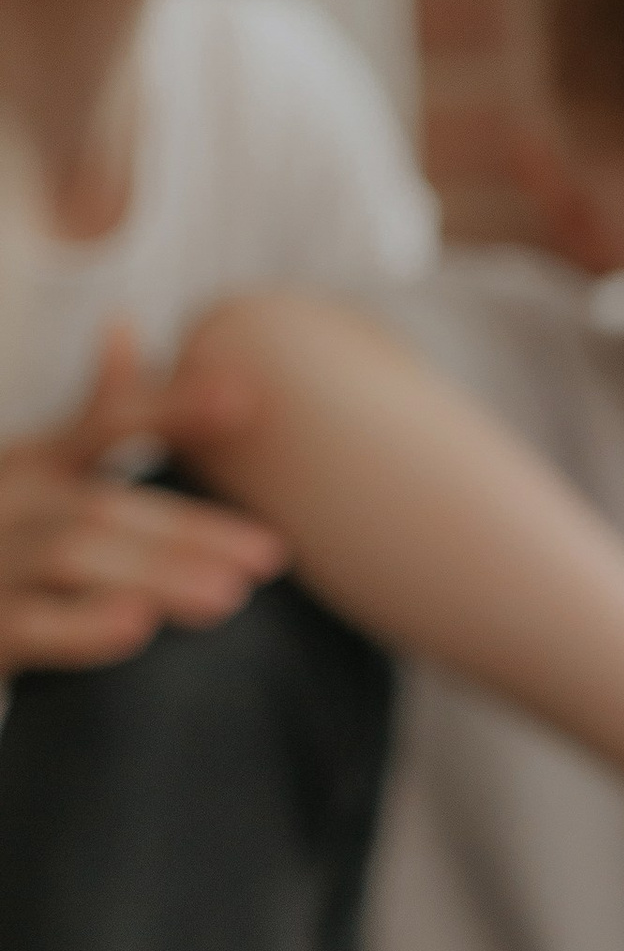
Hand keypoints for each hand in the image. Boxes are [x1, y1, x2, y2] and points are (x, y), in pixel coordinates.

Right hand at [0, 322, 283, 672]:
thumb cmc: (0, 532)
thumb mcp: (37, 467)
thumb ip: (91, 415)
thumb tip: (123, 324)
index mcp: (33, 463)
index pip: (106, 422)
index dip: (170, 407)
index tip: (243, 397)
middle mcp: (9, 500)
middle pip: (103, 507)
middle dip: (188, 530)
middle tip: (268, 555)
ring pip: (72, 556)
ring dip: (154, 572)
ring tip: (227, 595)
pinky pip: (31, 624)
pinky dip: (82, 626)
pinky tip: (137, 625)